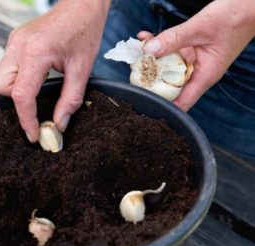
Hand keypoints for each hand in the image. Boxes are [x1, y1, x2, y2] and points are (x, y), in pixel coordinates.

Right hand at [0, 0, 110, 141]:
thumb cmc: (84, 31)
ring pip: (0, 78)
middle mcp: (18, 46)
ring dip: (16, 90)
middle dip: (16, 101)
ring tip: (40, 87)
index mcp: (36, 52)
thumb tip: (59, 124)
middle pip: (0, 87)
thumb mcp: (82, 69)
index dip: (27, 119)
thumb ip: (70, 100)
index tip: (34, 134)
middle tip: (38, 104)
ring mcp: (14, 42)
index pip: (21, 94)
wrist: (81, 5)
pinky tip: (37, 76)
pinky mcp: (15, 41)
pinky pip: (7, 67)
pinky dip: (18, 78)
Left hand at [138, 0, 254, 110]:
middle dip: (151, 79)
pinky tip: (147, 38)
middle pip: (170, 84)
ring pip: (168, 67)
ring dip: (152, 59)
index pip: (181, 102)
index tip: (143, 100)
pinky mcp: (191, 50)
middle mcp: (198, 72)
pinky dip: (159, 46)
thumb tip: (149, 50)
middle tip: (133, 72)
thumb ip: (174, 39)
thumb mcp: (200, 28)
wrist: (249, 3)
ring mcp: (194, 62)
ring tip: (137, 50)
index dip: (162, 104)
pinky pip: (171, 52)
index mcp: (205, 76)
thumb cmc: (234, 17)